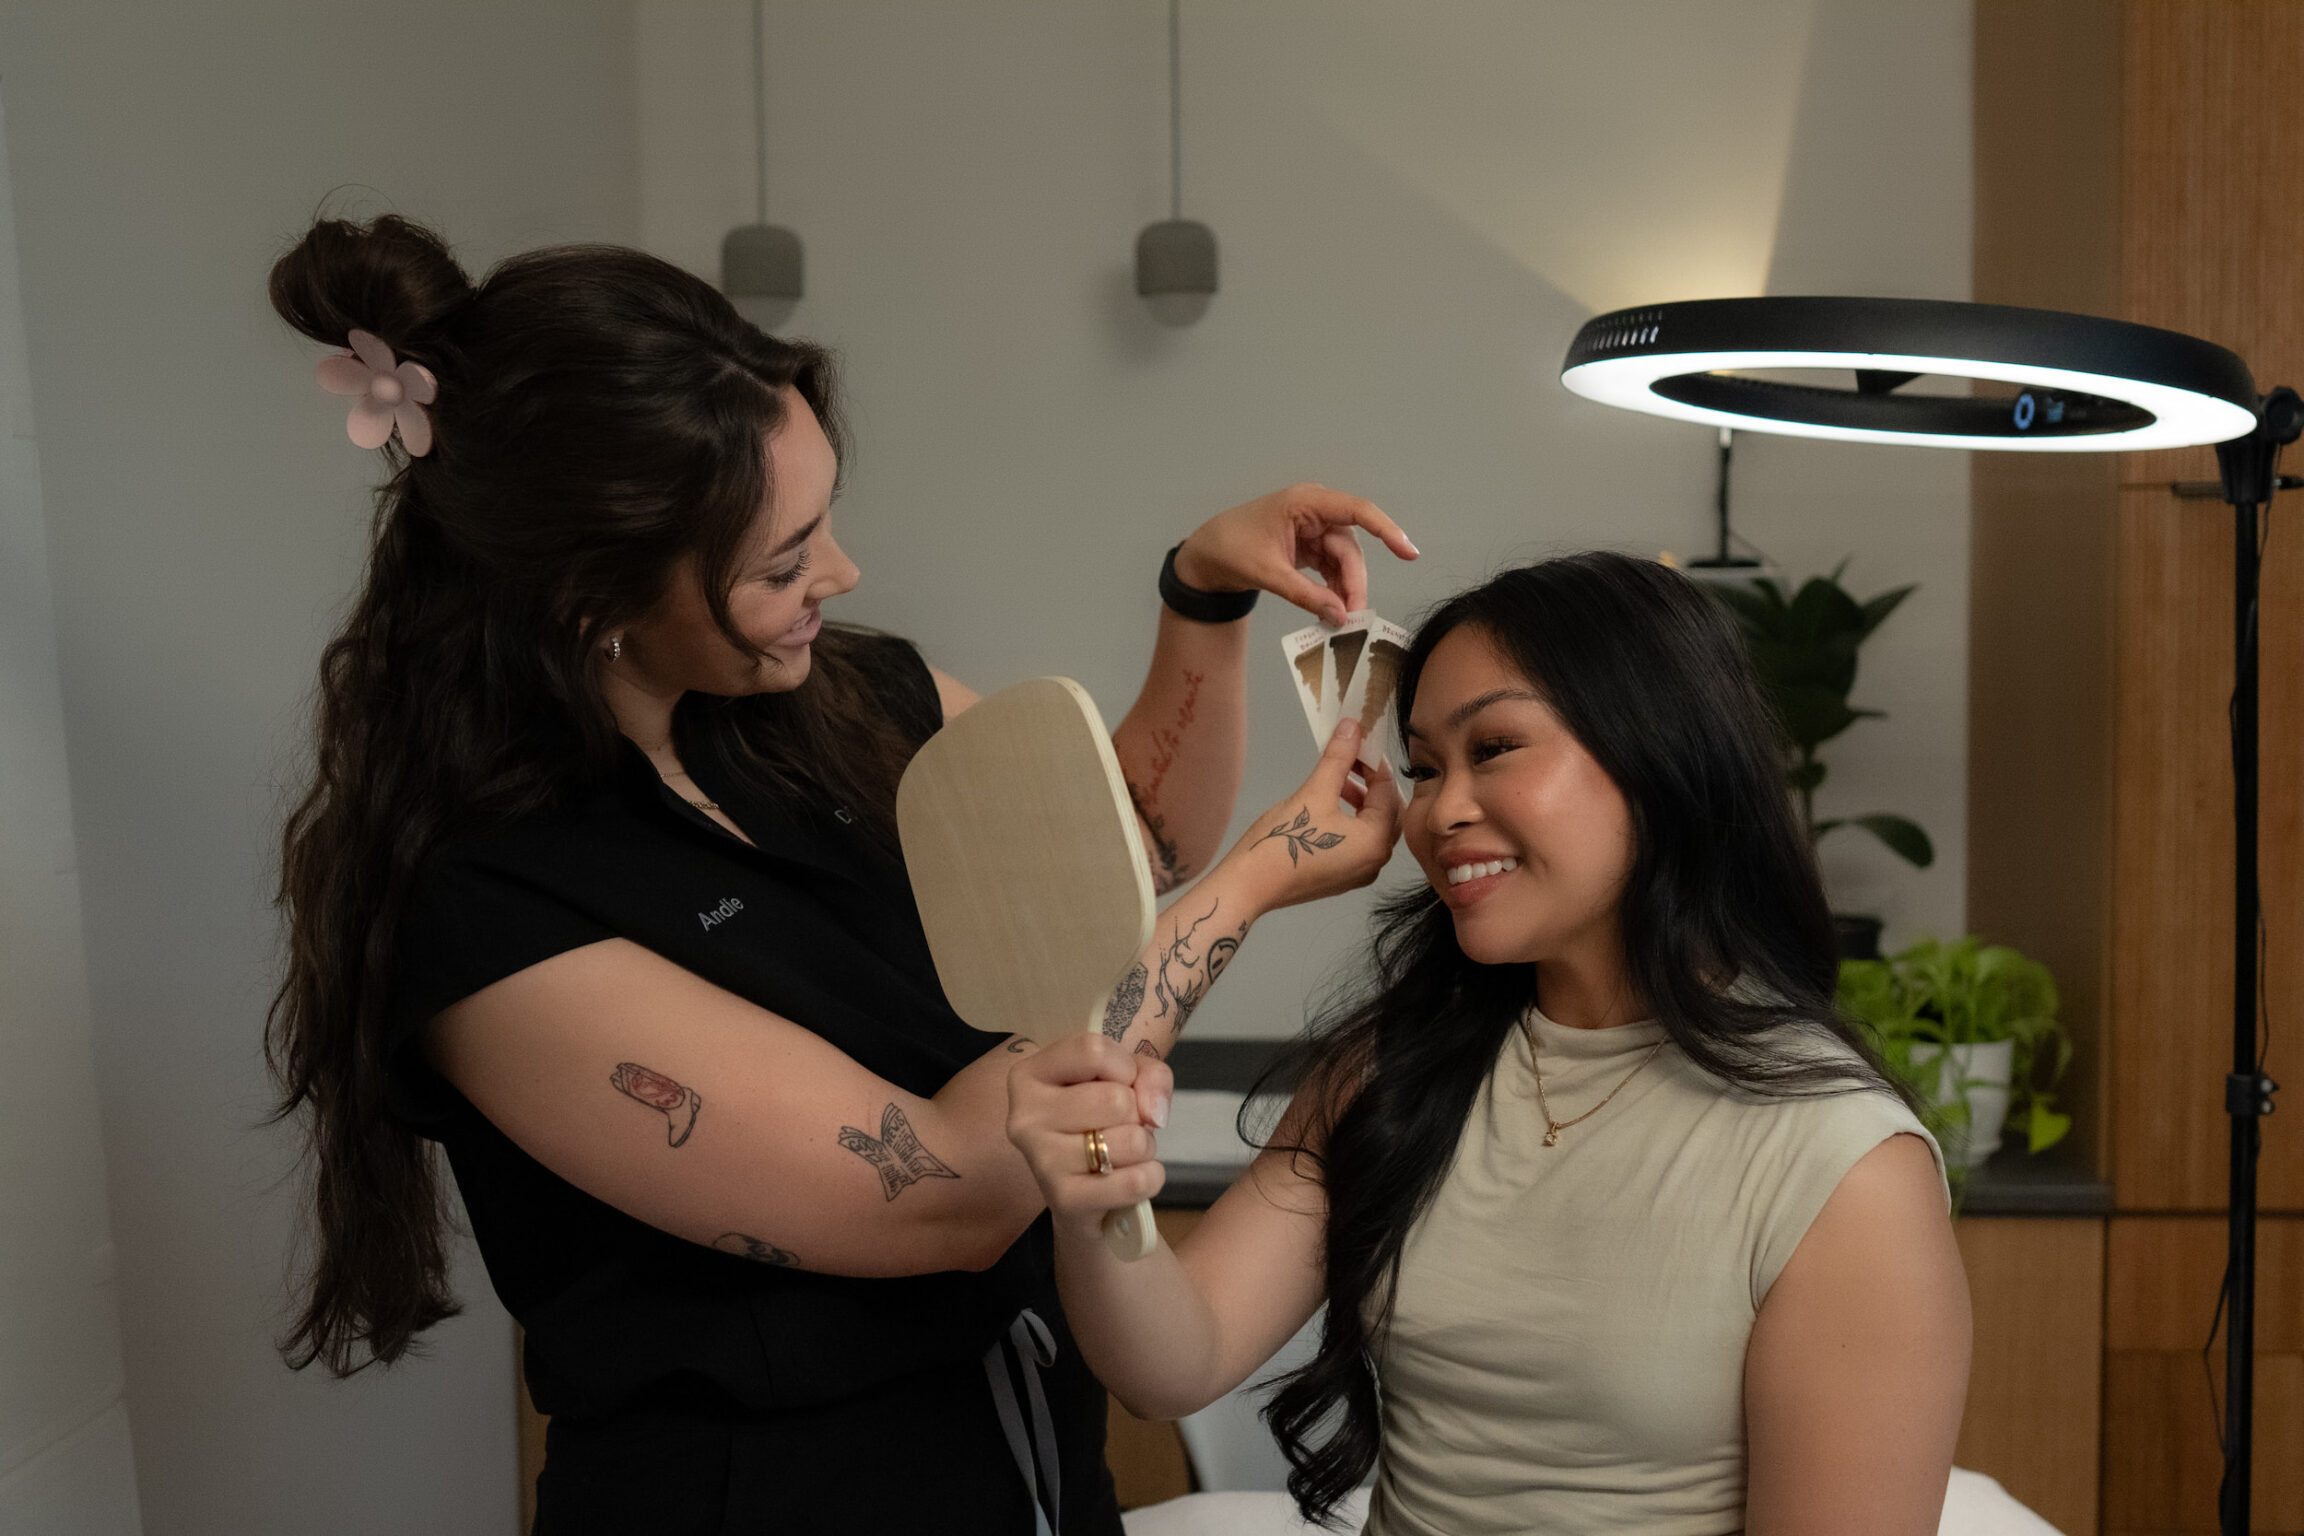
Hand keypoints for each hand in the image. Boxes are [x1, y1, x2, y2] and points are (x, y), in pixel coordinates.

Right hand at [1006, 1034, 1174, 1234]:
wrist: (1083, 1190)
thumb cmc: (1101, 1121)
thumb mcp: (1126, 1079)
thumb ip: (1149, 1075)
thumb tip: (1152, 1112)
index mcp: (1030, 1074)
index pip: (1092, 1051)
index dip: (1124, 1067)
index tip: (1120, 1082)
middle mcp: (1025, 1116)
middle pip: (1116, 1100)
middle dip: (1136, 1114)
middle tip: (1119, 1125)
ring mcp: (1041, 1160)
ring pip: (1131, 1141)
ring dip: (1144, 1146)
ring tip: (1123, 1151)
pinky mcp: (1064, 1199)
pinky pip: (1134, 1182)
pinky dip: (1150, 1177)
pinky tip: (1128, 1176)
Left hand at [1172, 483, 1417, 627]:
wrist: (1207, 555)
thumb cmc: (1231, 550)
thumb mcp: (1267, 573)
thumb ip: (1304, 594)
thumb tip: (1340, 616)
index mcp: (1305, 502)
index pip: (1356, 511)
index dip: (1386, 530)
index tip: (1408, 553)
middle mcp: (1315, 511)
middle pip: (1350, 547)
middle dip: (1354, 583)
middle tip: (1353, 618)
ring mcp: (1314, 529)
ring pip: (1344, 561)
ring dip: (1345, 590)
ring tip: (1341, 621)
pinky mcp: (1310, 547)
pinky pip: (1332, 568)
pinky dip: (1334, 590)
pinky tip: (1333, 611)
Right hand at [1223, 717, 1402, 913]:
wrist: (1249, 885)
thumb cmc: (1282, 840)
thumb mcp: (1312, 793)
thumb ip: (1338, 759)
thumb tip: (1353, 726)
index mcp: (1376, 841)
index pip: (1388, 791)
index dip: (1374, 761)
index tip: (1359, 740)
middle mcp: (1376, 861)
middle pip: (1388, 811)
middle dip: (1372, 782)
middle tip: (1352, 758)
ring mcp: (1359, 873)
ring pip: (1373, 827)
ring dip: (1361, 800)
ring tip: (1336, 779)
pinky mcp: (1341, 877)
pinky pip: (1359, 842)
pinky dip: (1352, 820)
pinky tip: (1329, 805)